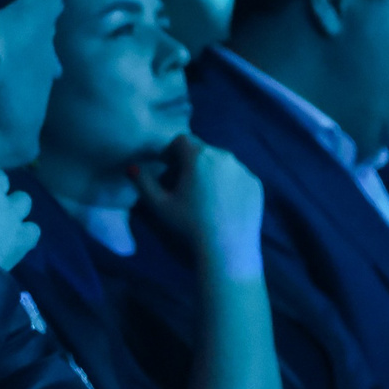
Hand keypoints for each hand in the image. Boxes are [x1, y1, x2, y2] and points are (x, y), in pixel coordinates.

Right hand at [131, 135, 263, 272]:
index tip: (168, 168)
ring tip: (205, 197)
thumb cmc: (189, 225)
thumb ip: (143, 183)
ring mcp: (242, 169)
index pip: (181, 140)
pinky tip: (223, 205)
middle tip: (185, 185)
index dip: (171, 151)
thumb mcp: (159, 205)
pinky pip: (238, 176)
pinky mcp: (255, 183)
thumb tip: (132, 167)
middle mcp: (223, 155)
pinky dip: (229, 184)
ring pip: (222, 162)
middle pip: (203, 149)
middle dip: (192, 161)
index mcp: (198, 156)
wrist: (227, 248)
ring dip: (211, 171)